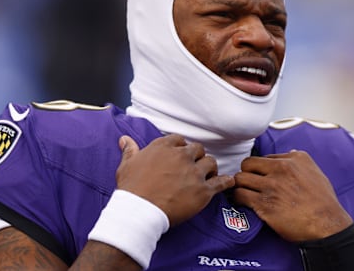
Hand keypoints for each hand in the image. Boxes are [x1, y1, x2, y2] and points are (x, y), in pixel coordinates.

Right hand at [115, 134, 234, 225]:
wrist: (139, 212)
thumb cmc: (131, 189)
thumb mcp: (127, 165)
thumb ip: (130, 150)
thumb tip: (125, 139)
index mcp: (164, 147)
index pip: (179, 140)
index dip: (181, 148)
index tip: (180, 155)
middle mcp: (182, 156)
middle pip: (198, 150)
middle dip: (196, 157)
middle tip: (194, 167)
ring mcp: (194, 173)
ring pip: (210, 163)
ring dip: (210, 168)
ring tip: (208, 175)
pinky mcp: (203, 191)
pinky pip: (221, 182)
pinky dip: (226, 181)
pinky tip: (228, 181)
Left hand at [233, 150, 352, 241]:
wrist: (327, 224)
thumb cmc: (323, 202)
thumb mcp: (316, 172)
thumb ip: (300, 162)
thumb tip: (290, 153)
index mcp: (294, 159)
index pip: (265, 158)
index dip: (261, 168)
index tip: (260, 177)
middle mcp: (281, 169)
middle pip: (248, 164)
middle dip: (246, 173)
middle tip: (249, 183)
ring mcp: (271, 186)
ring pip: (240, 178)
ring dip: (240, 186)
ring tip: (244, 192)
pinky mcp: (264, 204)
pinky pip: (240, 195)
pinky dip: (239, 198)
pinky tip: (244, 202)